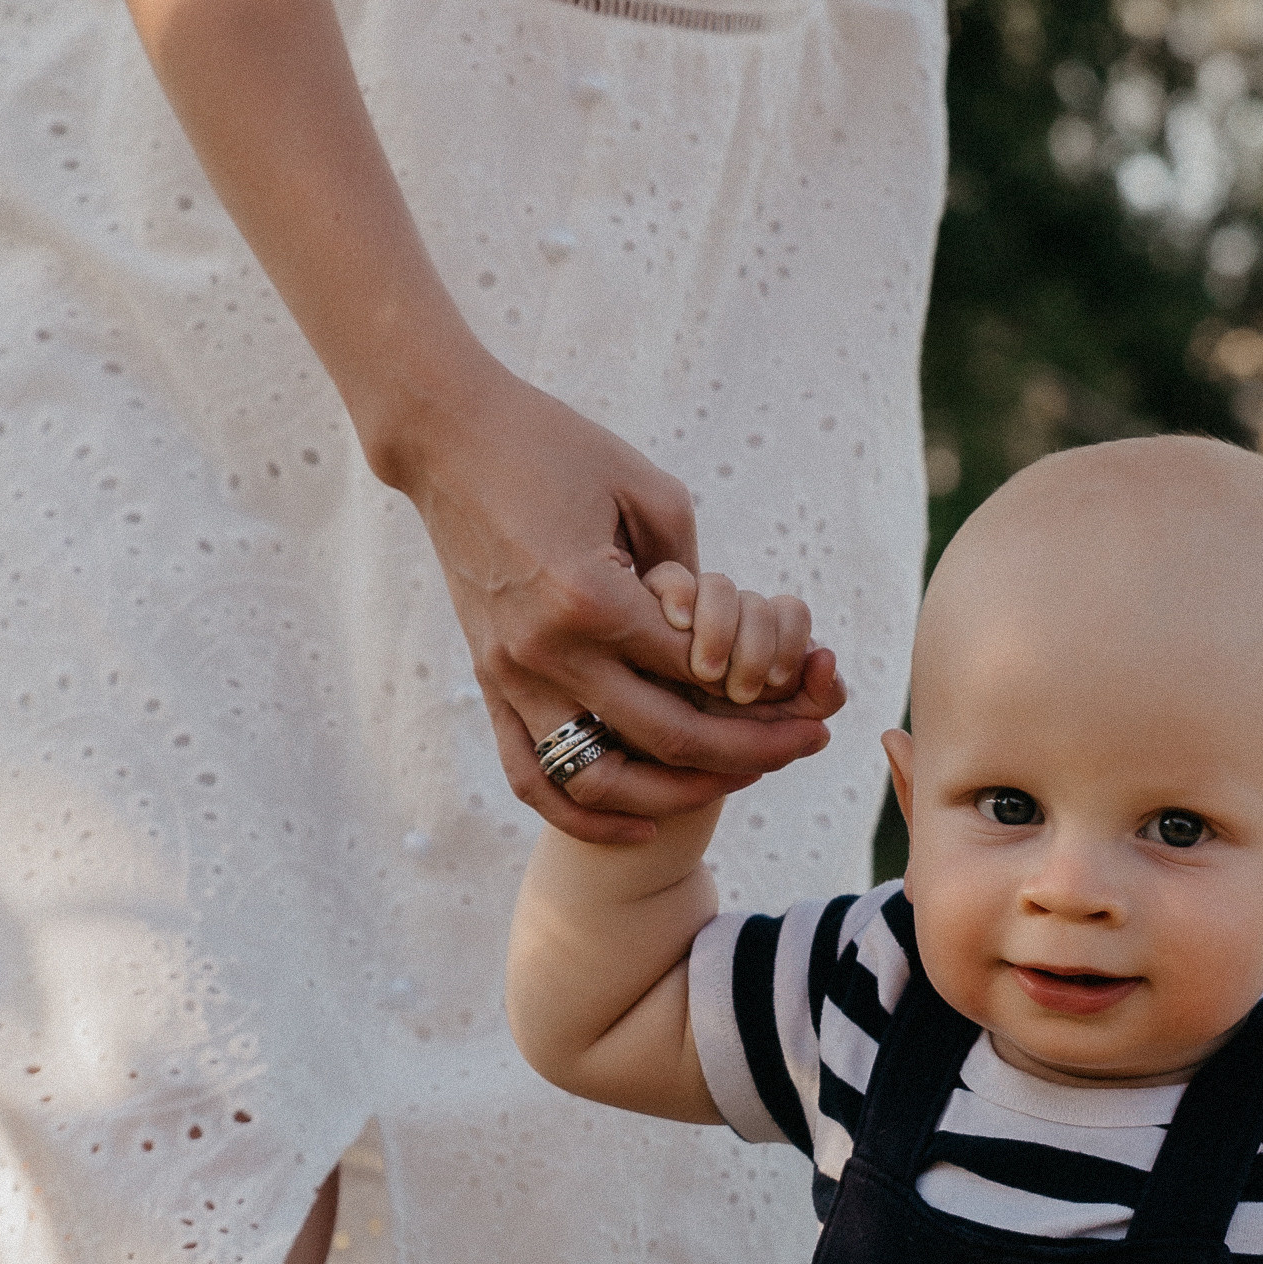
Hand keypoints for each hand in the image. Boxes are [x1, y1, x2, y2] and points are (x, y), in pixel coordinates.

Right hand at [394, 360, 838, 838]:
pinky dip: (586, 816)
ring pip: (602, 780)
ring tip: (734, 780)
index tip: (814, 701)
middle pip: (668, 738)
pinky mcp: (489, 682)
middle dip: (751, 752)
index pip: (701, 673)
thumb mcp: (648, 490)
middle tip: (805, 744)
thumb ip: (694, 571)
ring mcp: (511, 674)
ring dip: (677, 795)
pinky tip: (642, 824)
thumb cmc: (556, 446)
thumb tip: (727, 638)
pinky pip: (532, 776)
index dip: (769, 695)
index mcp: (594, 596)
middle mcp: (550, 650)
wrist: (448, 439)